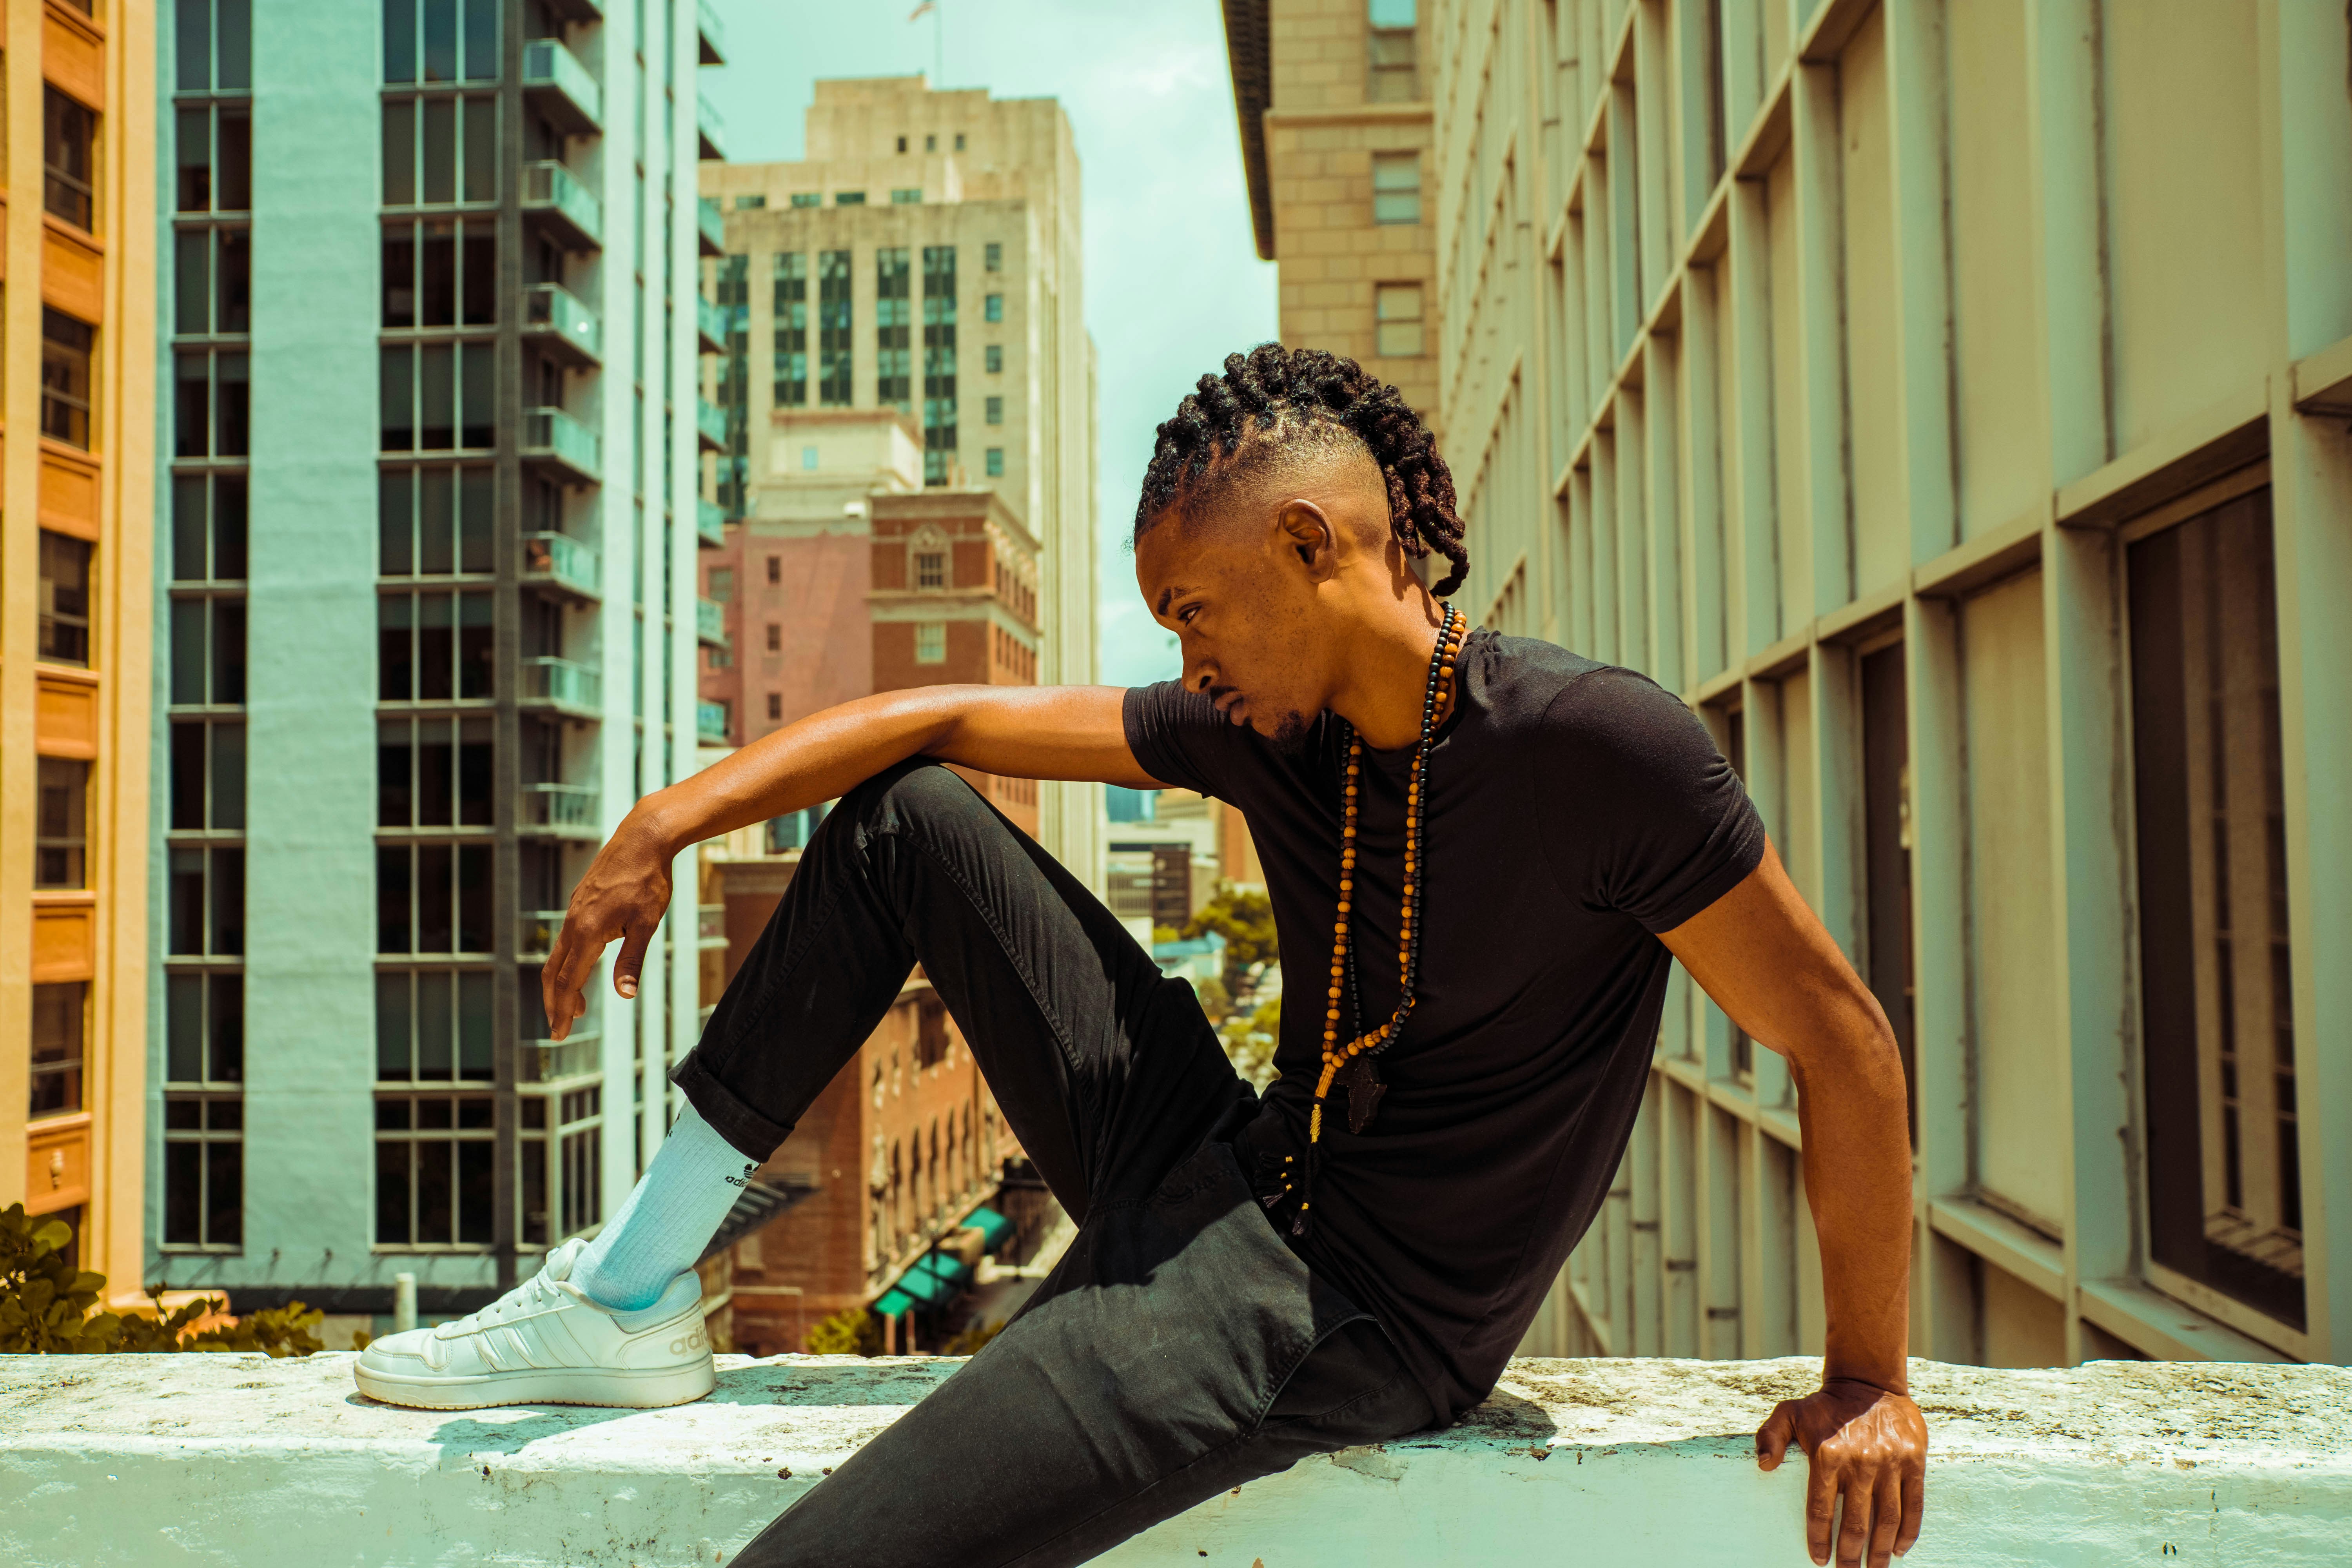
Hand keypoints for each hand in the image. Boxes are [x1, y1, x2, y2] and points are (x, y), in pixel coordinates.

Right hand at [542, 812, 674, 1038]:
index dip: (563, 1011)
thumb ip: (632, 961)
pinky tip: (585, 965)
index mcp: (587, 933)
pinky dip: (569, 961)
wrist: (642, 838)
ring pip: (558, 955)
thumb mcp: (646, 925)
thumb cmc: (649, 881)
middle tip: (560, 1029)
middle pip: (554, 972)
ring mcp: (574, 911)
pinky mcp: (579, 902)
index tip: (559, 1034)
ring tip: (577, 1005)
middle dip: (555, 1003)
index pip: (568, 982)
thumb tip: (625, 995)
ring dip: (563, 983)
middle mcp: (573, 923)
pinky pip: (566, 938)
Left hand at [1755, 1377, 1926, 1566]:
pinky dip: (1908, 1531)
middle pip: (1855, 1522)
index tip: (1818, 1560)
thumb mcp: (1789, 1412)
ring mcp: (1889, 1462)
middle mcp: (1859, 1461)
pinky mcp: (1914, 1460)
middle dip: (1850, 1554)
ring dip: (1881, 1550)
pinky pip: (1913, 1504)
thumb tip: (1763, 1465)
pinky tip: (1901, 1549)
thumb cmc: (1825, 1406)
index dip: (1819, 1538)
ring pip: (1887, 1519)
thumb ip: (1770, 1436)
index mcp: (1826, 1455)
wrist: (1869, 1382)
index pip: (1819, 1509)